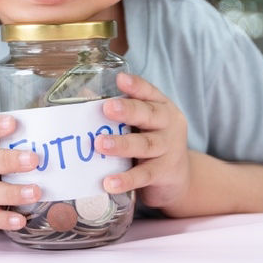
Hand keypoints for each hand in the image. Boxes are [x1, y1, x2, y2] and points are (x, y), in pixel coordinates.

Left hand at [98, 72, 189, 208]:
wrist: (179, 181)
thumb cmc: (151, 144)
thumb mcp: (141, 125)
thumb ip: (120, 112)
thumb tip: (84, 94)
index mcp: (161, 108)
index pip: (149, 92)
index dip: (135, 86)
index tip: (120, 79)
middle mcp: (168, 125)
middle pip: (149, 115)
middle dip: (128, 111)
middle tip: (107, 108)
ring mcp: (169, 149)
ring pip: (145, 145)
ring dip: (122, 144)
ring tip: (100, 144)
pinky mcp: (164, 173)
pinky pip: (144, 175)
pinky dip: (126, 179)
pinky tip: (110, 182)